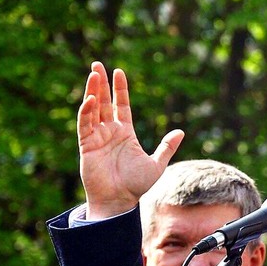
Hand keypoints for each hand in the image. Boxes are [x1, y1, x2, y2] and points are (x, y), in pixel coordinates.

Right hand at [78, 62, 183, 218]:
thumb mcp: (156, 164)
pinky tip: (90, 99)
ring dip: (92, 91)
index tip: (119, 72)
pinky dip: (86, 112)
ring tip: (93, 73)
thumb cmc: (136, 185)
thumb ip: (167, 147)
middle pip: (104, 102)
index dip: (120, 89)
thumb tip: (181, 132)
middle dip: (101, 84)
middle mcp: (110, 132)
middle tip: (97, 64)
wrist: (120, 201)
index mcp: (126, 133)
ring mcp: (98, 138)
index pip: (121, 105)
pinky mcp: (87, 146)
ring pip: (93, 110)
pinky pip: (85, 125)